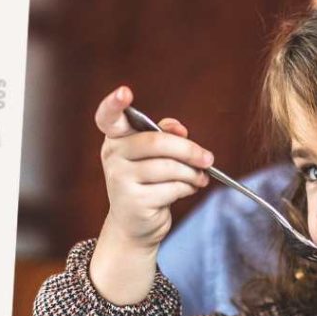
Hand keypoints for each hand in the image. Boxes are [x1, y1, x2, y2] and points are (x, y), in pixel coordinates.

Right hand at [94, 86, 212, 249]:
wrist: (136, 223)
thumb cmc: (149, 181)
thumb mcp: (154, 154)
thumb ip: (165, 134)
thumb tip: (178, 129)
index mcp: (116, 137)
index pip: (108, 117)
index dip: (114, 103)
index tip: (125, 92)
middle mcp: (113, 156)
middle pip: (156, 142)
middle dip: (189, 150)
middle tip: (208, 159)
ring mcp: (120, 180)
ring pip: (169, 167)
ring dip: (192, 173)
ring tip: (200, 177)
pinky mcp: (134, 201)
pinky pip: (172, 188)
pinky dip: (187, 188)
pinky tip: (188, 188)